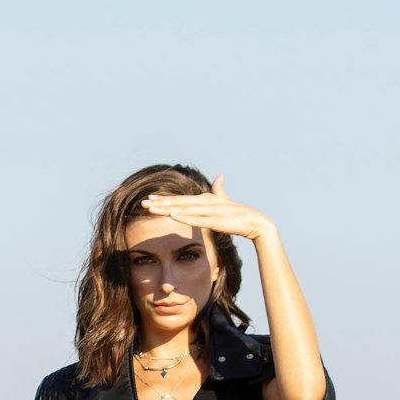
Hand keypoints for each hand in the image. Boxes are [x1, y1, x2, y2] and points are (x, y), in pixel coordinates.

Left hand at [141, 176, 275, 242]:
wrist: (256, 222)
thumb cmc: (240, 215)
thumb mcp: (226, 202)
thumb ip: (220, 190)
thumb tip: (220, 177)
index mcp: (205, 199)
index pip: (181, 200)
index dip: (164, 199)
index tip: (149, 199)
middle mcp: (205, 202)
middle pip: (178, 202)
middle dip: (160, 203)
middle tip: (143, 203)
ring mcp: (210, 210)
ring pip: (184, 209)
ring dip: (167, 209)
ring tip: (151, 209)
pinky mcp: (216, 220)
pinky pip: (196, 219)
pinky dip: (184, 216)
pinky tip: (172, 215)